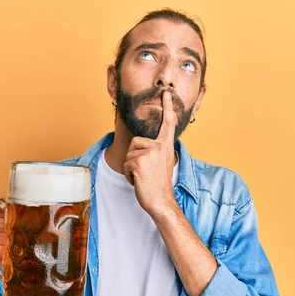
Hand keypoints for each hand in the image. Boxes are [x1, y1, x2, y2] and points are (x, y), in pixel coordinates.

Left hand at [123, 90, 178, 216]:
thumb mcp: (162, 164)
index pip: (168, 124)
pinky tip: (139, 182)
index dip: (168, 107)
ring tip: (143, 177)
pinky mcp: (140, 162)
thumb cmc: (159, 186)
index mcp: (166, 146)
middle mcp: (160, 147)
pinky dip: (129, 175)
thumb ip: (156, 152)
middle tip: (146, 172)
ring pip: (129, 154)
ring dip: (131, 168)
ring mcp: (150, 154)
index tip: (166, 93)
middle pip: (135, 142)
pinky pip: (126, 164)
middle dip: (134, 157)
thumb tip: (146, 147)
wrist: (161, 202)